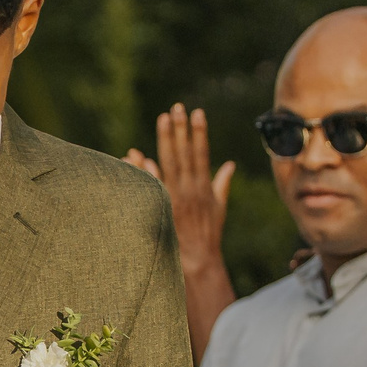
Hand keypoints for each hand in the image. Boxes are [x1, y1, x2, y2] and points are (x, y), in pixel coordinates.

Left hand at [124, 104, 233, 268]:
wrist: (197, 259)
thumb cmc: (208, 233)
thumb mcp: (220, 207)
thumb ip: (222, 183)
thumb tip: (230, 164)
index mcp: (204, 186)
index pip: (202, 153)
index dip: (199, 132)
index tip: (197, 112)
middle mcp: (190, 189)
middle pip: (184, 153)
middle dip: (181, 129)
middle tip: (176, 107)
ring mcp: (175, 197)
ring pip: (169, 164)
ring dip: (166, 141)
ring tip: (163, 119)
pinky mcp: (162, 208)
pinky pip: (152, 186)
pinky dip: (144, 171)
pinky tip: (137, 155)